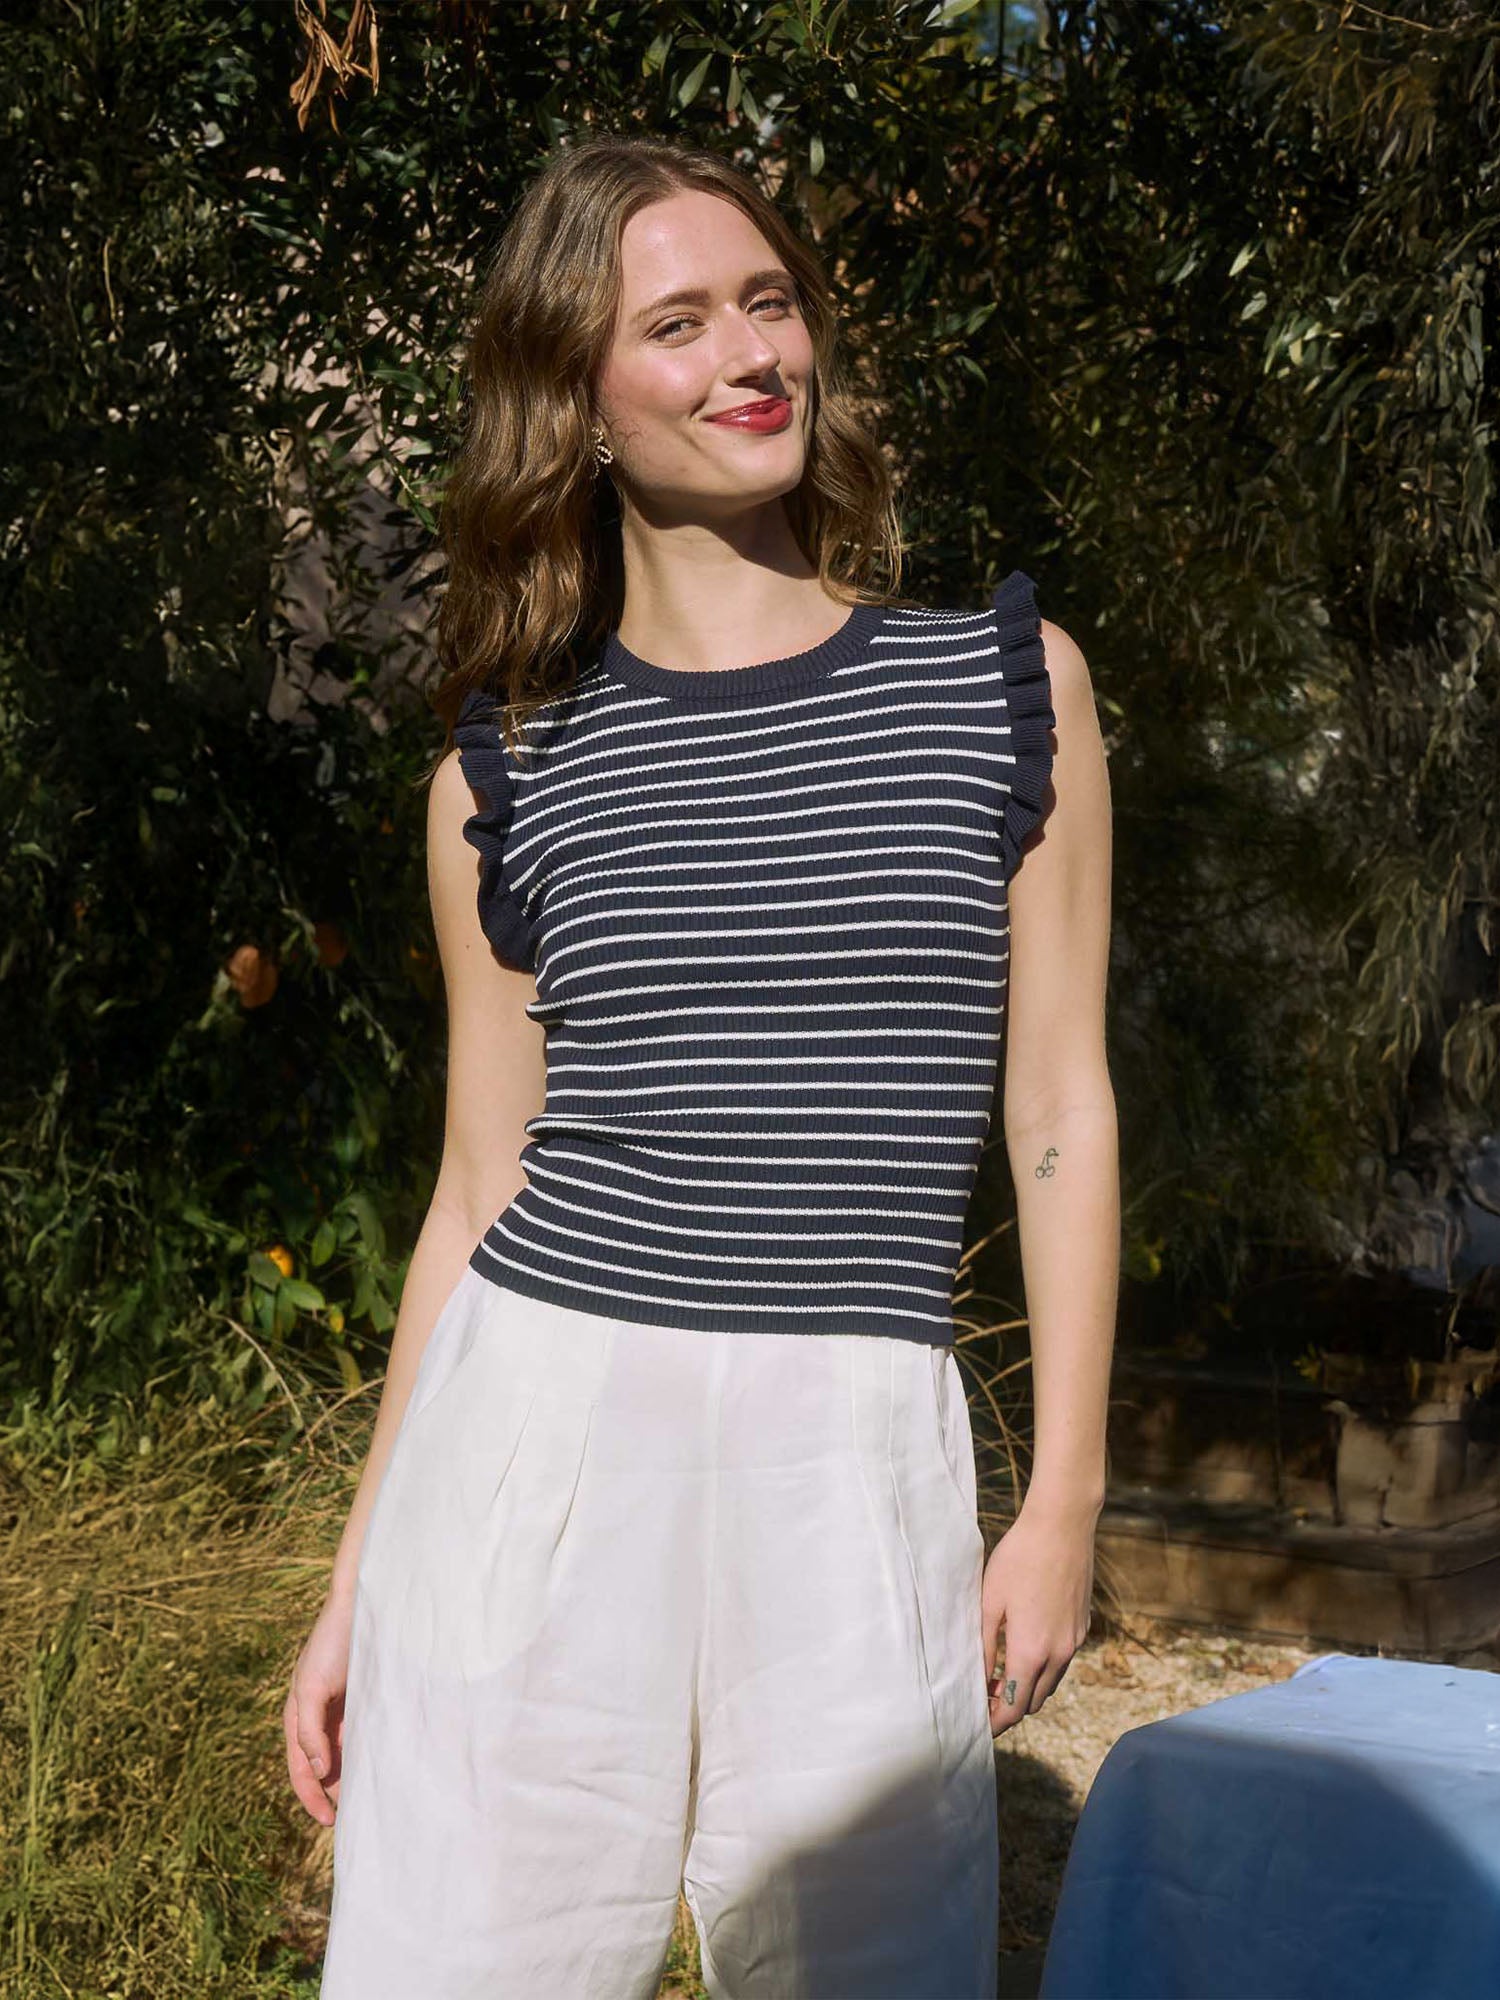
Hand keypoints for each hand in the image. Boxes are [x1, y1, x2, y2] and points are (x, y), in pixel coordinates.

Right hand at [284, 1588, 354, 1825]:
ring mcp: (342, 1709)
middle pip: (323, 1767)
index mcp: (298, 1717)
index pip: (301, 1769)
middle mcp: (319, 1717)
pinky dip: (369, 1754)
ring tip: (371, 1800)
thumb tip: (318, 1772)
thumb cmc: (331, 1643)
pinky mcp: (365, 1700)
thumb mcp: (312, 1687)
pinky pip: (364, 1736)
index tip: (330, 1822)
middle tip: (355, 1819)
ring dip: (353, 1776)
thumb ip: (310, 1731)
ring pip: (345, 1755)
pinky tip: (383, 1767)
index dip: (312, 1797)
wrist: (362, 1604)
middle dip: (334, 1792)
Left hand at [982, 1492, 1097, 1735]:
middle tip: (985, 1692)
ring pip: (1051, 1683)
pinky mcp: (1083, 1626)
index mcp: (1031, 1652)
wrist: (1062, 1526)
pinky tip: (1026, 1644)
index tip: (979, 1723)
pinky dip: (1044, 1666)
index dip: (996, 1722)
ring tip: (1002, 1671)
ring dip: (1029, 1686)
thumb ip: (983, 1646)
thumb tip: (978, 1680)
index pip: (1014, 1708)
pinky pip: (1063, 1660)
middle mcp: (1059, 1654)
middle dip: (1010, 1705)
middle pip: (1034, 1701)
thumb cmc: (1018, 1558)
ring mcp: (1075, 1641)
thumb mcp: (990, 1601)